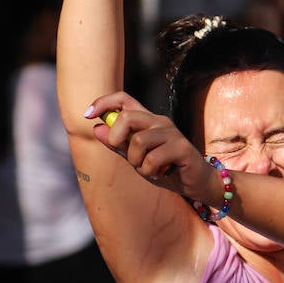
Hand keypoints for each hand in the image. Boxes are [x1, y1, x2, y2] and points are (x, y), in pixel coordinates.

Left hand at [86, 92, 212, 198]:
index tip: (88, 115)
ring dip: (135, 161)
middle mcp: (159, 122)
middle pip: (127, 116)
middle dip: (117, 138)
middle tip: (125, 154)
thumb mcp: (136, 157)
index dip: (103, 103)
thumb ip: (117, 144)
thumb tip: (96, 128)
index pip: (123, 99)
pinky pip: (153, 158)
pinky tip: (158, 174)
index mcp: (147, 120)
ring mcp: (172, 133)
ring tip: (146, 168)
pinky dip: (149, 171)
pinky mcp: (181, 148)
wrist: (195, 183)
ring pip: (139, 140)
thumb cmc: (165, 168)